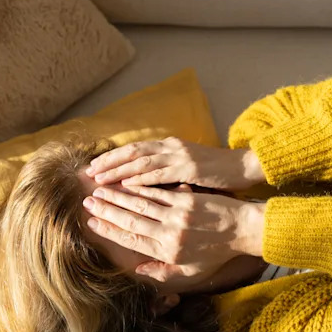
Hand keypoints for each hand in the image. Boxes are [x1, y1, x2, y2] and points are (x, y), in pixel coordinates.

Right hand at [82, 183, 264, 284]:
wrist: (244, 231)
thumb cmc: (218, 253)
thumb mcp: (191, 272)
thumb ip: (163, 272)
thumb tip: (138, 270)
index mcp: (168, 252)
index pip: (132, 240)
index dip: (110, 231)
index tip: (93, 223)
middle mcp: (170, 234)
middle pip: (131, 221)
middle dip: (106, 211)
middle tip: (87, 203)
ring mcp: (178, 215)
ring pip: (140, 205)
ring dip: (117, 197)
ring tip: (99, 190)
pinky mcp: (187, 200)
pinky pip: (158, 193)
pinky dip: (140, 188)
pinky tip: (125, 182)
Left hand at [86, 137, 264, 190]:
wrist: (243, 168)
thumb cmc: (217, 173)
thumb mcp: (188, 170)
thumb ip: (168, 173)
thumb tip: (145, 183)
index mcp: (170, 146)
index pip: (135, 149)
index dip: (113, 157)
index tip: (94, 166)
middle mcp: (171, 147)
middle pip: (132, 151)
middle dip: (109, 161)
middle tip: (88, 172)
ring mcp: (180, 156)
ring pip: (141, 161)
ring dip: (118, 170)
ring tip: (99, 179)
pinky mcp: (189, 168)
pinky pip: (160, 173)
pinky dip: (141, 178)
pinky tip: (126, 184)